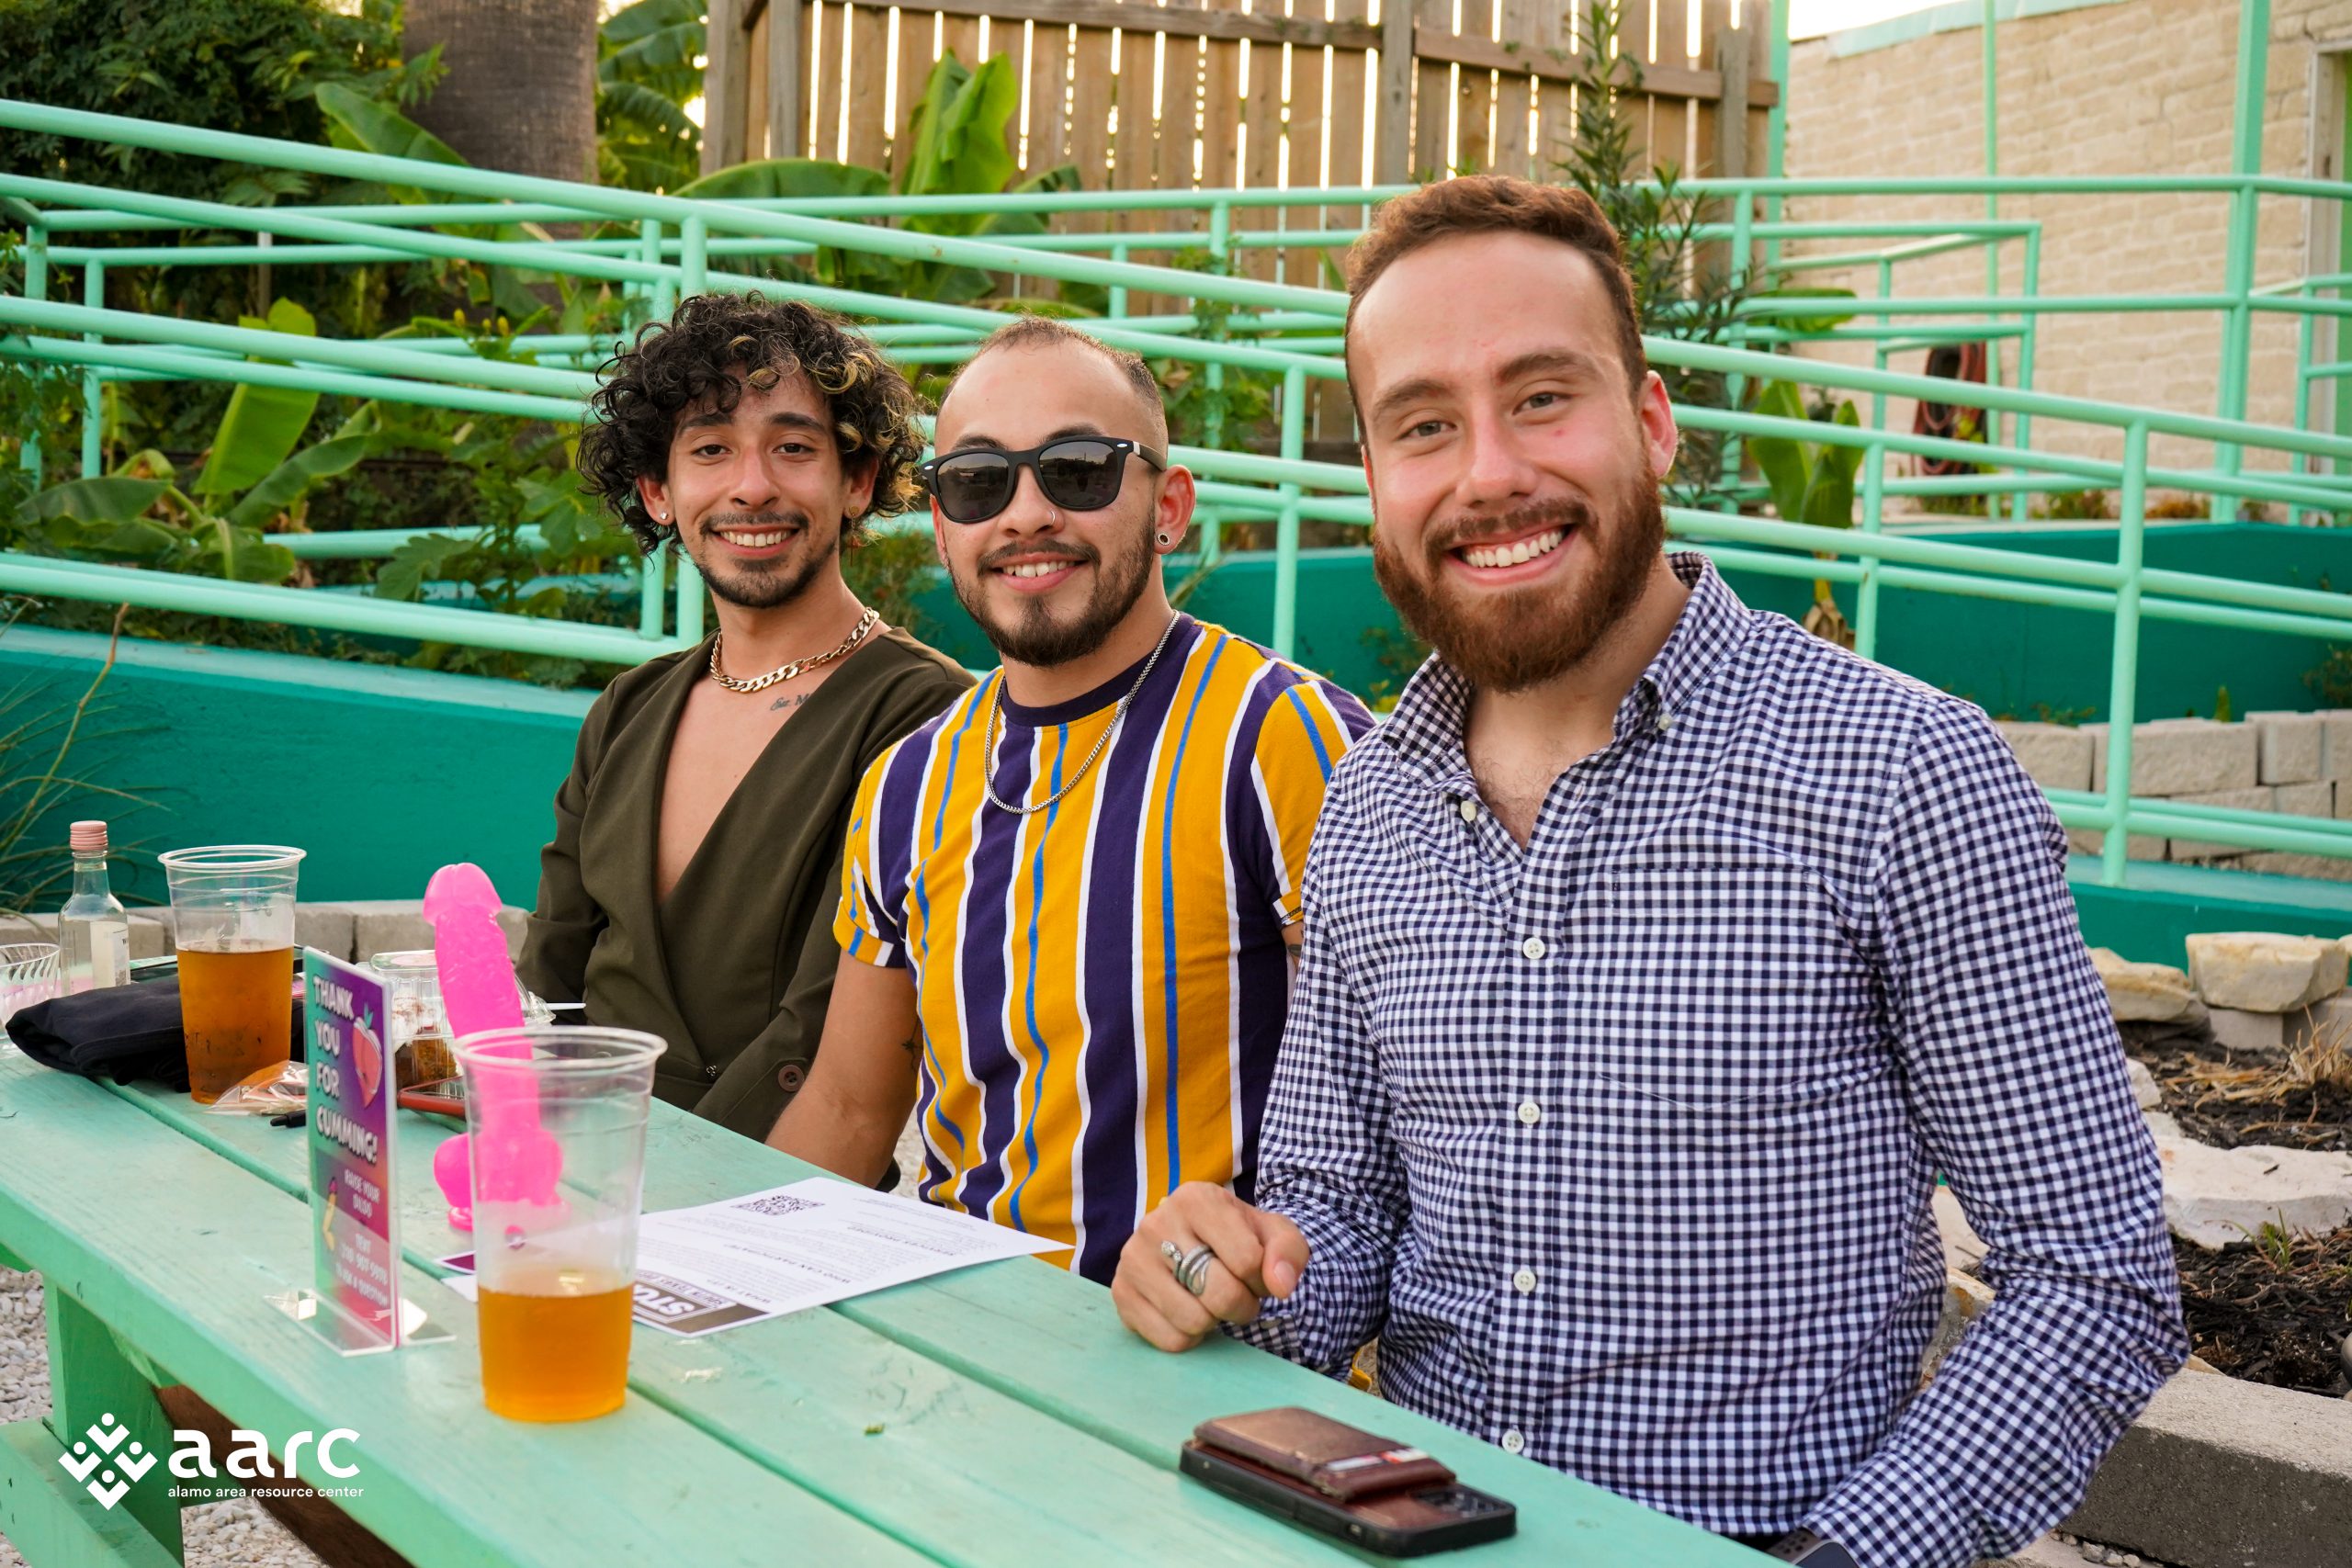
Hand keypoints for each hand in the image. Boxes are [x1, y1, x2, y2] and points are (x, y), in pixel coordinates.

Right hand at [1112, 1181, 1308, 1351]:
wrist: (1197, 1243)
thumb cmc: (1239, 1238)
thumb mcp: (1274, 1235)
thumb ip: (1288, 1253)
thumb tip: (1280, 1285)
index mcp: (1195, 1198)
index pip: (1247, 1260)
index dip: (1262, 1279)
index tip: (1255, 1274)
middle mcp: (1155, 1223)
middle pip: (1220, 1293)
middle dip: (1242, 1306)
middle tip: (1238, 1296)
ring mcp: (1133, 1258)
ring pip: (1193, 1321)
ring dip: (1215, 1322)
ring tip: (1211, 1300)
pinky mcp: (1121, 1292)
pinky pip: (1170, 1339)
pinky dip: (1190, 1337)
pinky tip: (1189, 1311)